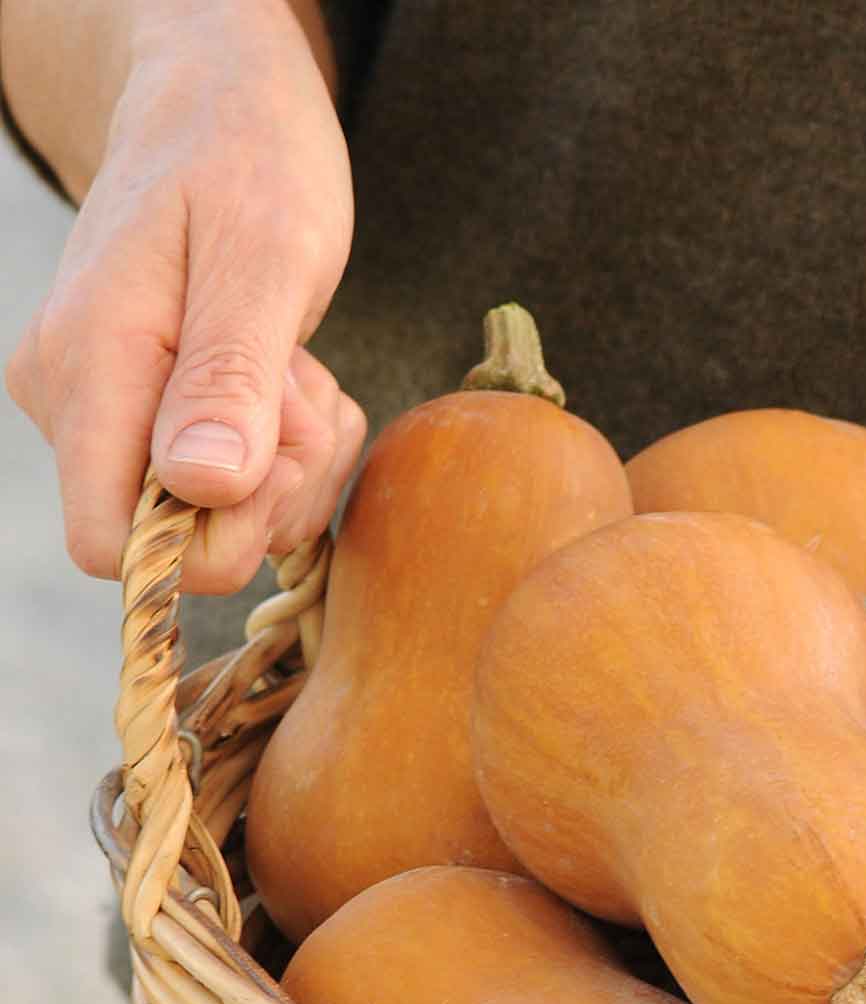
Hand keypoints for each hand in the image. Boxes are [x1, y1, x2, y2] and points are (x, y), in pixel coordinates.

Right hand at [4, 1, 361, 593]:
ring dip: (294, 463)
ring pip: (226, 520)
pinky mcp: (150, 417)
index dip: (212, 536)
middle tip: (300, 393)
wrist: (220, 106)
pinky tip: (290, 376)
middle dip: (274, 491)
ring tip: (296, 367)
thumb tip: (199, 487)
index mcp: (88, 370)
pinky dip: (289, 450)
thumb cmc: (247, 159)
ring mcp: (110, 412)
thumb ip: (230, 378)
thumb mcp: (263, 259)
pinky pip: (239, 489)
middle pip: (189, 547)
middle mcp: (75, 403)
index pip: (116, 547)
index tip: (273, 456)